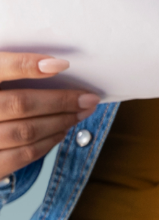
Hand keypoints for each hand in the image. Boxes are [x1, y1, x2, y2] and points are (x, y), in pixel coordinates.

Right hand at [0, 55, 97, 178]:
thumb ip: (9, 73)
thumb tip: (52, 66)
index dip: (25, 65)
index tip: (60, 64)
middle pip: (20, 104)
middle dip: (60, 101)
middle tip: (88, 98)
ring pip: (27, 131)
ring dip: (61, 122)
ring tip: (81, 113)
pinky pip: (23, 154)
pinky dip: (48, 142)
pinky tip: (62, 131)